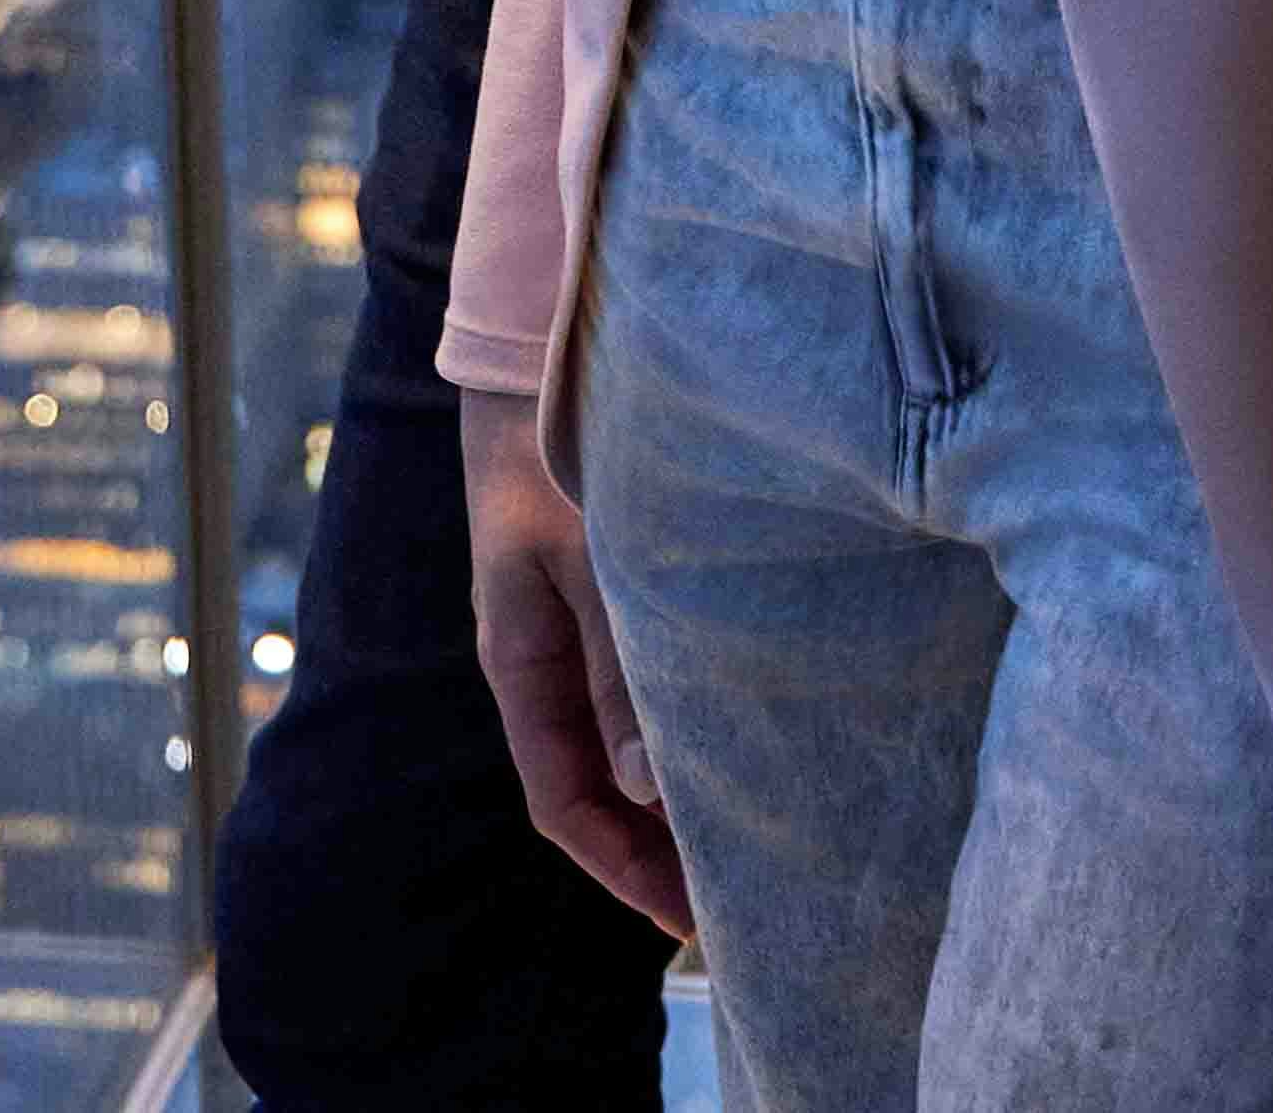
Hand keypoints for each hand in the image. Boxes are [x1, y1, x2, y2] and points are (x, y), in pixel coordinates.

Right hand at [459, 384, 687, 935]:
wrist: (545, 350)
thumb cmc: (561, 447)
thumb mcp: (586, 559)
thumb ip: (617, 665)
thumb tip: (648, 786)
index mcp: (520, 662)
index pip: (561, 802)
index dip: (621, 868)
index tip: (685, 922)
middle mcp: (548, 660)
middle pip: (597, 787)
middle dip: (657, 850)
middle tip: (739, 900)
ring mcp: (582, 627)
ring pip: (627, 742)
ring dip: (677, 793)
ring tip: (753, 836)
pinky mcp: (620, 593)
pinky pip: (649, 687)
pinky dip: (687, 727)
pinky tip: (741, 736)